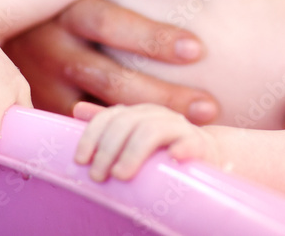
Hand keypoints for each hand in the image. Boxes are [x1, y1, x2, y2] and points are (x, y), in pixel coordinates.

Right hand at [3, 0, 220, 122]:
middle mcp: (50, 47)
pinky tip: (151, 144)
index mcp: (65, 10)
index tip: (197, 50)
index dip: (152, 38)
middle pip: (109, 75)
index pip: (108, 24)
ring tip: (191, 127)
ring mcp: (41, 83)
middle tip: (208, 105)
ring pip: (99, 108)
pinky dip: (116, 136)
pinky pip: (81, 128)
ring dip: (147, 120)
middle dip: (162, 93)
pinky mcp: (39, 109)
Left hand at [73, 101, 220, 181]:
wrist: (208, 152)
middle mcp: (156, 115)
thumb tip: (76, 109)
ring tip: (121, 175)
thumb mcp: (134, 134)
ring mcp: (178, 127)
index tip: (80, 161)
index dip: (91, 137)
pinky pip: (189, 143)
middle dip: (108, 150)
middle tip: (98, 176)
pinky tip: (170, 159)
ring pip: (151, 131)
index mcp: (138, 112)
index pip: (109, 117)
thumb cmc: (164, 147)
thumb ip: (108, 123)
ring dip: (133, 153)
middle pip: (126, 123)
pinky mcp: (199, 144)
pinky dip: (179, 149)